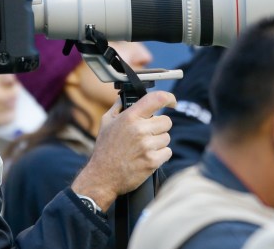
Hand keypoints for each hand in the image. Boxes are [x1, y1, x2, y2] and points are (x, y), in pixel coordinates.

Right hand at [71, 91, 174, 211]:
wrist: (102, 176)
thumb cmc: (104, 148)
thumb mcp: (106, 122)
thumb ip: (118, 107)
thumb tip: (127, 97)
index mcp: (130, 117)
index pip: (156, 99)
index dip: (168, 98)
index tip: (171, 102)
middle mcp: (139, 129)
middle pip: (166, 121)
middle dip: (159, 127)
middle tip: (147, 134)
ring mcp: (147, 146)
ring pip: (167, 138)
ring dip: (158, 142)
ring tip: (143, 147)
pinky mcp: (152, 161)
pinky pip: (167, 152)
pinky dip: (160, 155)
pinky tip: (147, 157)